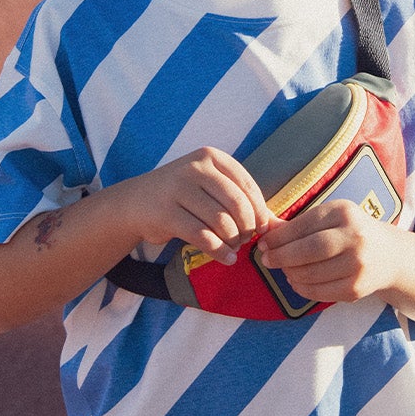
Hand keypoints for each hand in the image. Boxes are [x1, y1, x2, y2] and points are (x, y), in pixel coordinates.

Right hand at [122, 148, 269, 262]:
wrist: (135, 202)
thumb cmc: (182, 197)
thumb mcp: (211, 189)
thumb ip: (243, 202)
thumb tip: (279, 225)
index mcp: (211, 157)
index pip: (247, 186)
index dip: (259, 212)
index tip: (260, 229)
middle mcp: (195, 167)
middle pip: (237, 204)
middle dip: (247, 228)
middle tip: (244, 241)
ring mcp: (178, 188)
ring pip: (221, 222)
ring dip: (233, 241)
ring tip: (233, 248)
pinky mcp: (166, 213)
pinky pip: (203, 237)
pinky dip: (219, 252)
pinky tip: (226, 258)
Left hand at [255, 198, 401, 305]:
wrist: (390, 256)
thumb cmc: (351, 232)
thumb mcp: (330, 218)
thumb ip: (298, 223)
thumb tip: (264, 225)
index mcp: (344, 213)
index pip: (304, 225)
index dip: (279, 237)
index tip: (263, 243)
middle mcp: (355, 237)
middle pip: (309, 250)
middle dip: (282, 256)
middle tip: (266, 260)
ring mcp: (358, 265)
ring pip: (311, 273)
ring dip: (290, 273)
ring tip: (284, 269)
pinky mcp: (356, 288)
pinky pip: (319, 292)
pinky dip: (302, 288)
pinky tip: (296, 281)